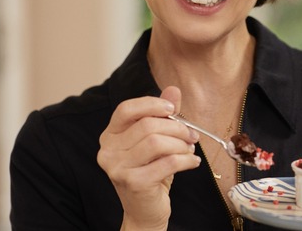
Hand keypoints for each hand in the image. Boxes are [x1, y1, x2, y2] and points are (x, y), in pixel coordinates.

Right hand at [97, 86, 200, 230]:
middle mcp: (108, 151)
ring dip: (181, 144)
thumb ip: (162, 115)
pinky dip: (186, 160)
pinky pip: (166, 163)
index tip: (172, 109)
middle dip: (176, 128)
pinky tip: (193, 162)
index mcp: (110, 136)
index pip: (126, 109)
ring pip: (156, 142)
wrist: (144, 212)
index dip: (151, 104)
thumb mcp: (156, 141)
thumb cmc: (150, 173)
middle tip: (192, 135)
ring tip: (190, 149)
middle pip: (146, 125)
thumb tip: (173, 89)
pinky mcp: (132, 182)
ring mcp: (117, 168)